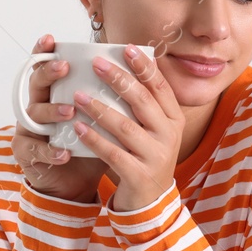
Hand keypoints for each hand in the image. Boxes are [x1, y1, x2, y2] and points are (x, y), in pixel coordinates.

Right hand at [11, 34, 109, 203]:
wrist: (76, 183)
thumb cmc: (90, 146)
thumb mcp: (103, 119)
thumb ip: (113, 96)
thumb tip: (142, 69)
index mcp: (54, 94)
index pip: (47, 68)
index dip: (46, 52)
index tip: (52, 38)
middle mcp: (38, 108)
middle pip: (36, 84)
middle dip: (48, 73)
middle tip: (64, 67)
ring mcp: (29, 131)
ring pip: (35, 115)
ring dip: (53, 112)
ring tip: (70, 111)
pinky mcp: (27, 155)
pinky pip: (37, 151)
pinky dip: (51, 151)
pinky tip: (64, 153)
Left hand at [70, 44, 183, 212]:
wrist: (151, 202)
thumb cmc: (146, 157)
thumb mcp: (154, 130)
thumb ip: (144, 105)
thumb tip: (123, 67)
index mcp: (173, 119)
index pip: (160, 87)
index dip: (144, 67)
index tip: (126, 48)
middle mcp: (169, 135)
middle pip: (142, 101)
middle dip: (119, 79)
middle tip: (96, 64)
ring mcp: (156, 156)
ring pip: (125, 126)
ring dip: (99, 109)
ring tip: (77, 95)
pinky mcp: (139, 175)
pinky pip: (113, 153)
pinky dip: (94, 139)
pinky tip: (77, 127)